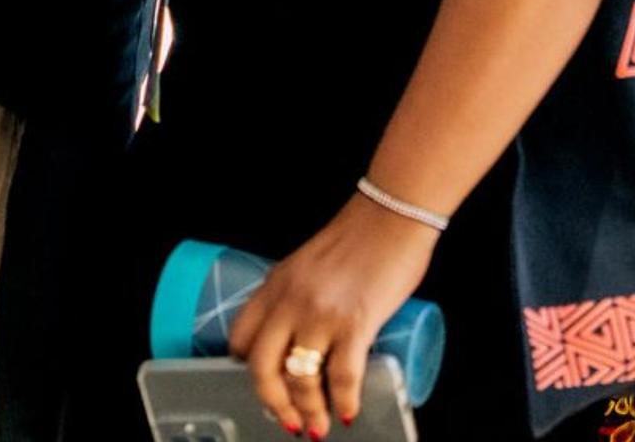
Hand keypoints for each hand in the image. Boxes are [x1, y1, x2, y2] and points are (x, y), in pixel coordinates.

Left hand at [231, 192, 438, 438]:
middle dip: (272, 403)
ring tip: (319, 427)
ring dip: (308, 411)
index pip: (242, 336)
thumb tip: (303, 336)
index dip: (247, 367)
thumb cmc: (357, 237)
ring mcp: (321, 314)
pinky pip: (343, 376)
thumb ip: (298, 294)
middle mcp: (290, 301)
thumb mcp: (307, 264)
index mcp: (275, 285)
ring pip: (300, 379)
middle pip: (262, 367)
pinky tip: (346, 412)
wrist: (392, 215)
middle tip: (286, 421)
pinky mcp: (356, 322)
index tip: (263, 384)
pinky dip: (343, 401)